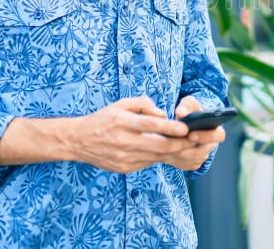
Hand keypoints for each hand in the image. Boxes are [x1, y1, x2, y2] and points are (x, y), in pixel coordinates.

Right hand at [70, 97, 195, 173]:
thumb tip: (162, 114)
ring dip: (173, 152)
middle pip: (158, 145)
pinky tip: (168, 152)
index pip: (150, 125)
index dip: (170, 128)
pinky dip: (159, 157)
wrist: (79, 140)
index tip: (185, 128)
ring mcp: (123, 157)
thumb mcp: (121, 104)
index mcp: (122, 122)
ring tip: (186, 146)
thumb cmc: (104, 119)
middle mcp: (123, 141)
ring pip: (155, 156)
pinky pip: (147, 162)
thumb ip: (143, 104)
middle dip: (179, 144)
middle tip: (194, 140)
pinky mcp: (124, 168)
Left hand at [165, 96, 226, 170]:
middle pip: (204, 152)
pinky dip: (175, 161)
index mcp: (215, 129)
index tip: (191, 135)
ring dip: (180, 156)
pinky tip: (165, 154)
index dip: (206, 136)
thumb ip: (186, 106)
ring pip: (193, 160)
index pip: (219, 136)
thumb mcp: (189, 104)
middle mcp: (211, 145)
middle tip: (176, 145)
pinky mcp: (193, 163)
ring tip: (166, 150)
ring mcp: (202, 155)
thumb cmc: (189, 111)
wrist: (182, 123)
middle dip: (189, 150)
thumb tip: (180, 113)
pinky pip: (185, 165)